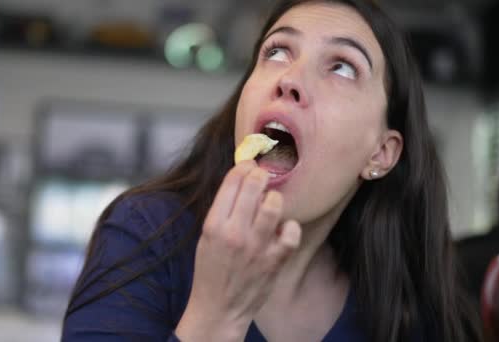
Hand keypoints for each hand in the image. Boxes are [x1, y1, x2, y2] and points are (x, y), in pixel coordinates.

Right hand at [175, 161, 301, 340]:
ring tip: (271, 202)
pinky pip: (291, 233)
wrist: (219, 308)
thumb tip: (242, 182)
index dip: (243, 167)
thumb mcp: (206, 237)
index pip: (232, 182)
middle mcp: (235, 233)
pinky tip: (283, 228)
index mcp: (214, 225)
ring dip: (274, 198)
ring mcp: (256, 247)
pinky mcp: (274, 261)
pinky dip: (290, 227)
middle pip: (254, 186)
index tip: (249, 165)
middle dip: (260, 175)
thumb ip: (222, 211)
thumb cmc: (211, 270)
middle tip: (263, 176)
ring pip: (274, 205)